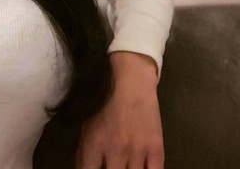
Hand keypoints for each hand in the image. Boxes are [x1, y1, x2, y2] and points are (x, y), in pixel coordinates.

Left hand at [75, 52, 163, 168]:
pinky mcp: (156, 150)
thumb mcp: (87, 122)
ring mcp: (136, 152)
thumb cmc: (104, 99)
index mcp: (94, 144)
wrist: (131, 81)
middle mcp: (114, 151)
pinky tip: (141, 168)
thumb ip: (85, 150)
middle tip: (113, 166)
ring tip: (124, 166)